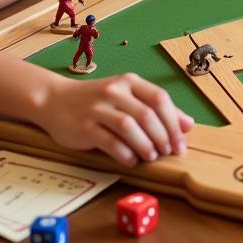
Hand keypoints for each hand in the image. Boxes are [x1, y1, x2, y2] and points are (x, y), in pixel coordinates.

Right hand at [36, 71, 193, 166]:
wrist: (55, 100)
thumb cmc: (97, 100)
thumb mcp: (127, 97)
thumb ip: (156, 109)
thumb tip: (188, 125)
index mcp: (129, 82)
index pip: (159, 98)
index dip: (174, 122)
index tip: (181, 142)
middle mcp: (115, 91)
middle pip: (147, 114)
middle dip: (163, 136)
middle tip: (168, 152)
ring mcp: (98, 108)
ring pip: (130, 127)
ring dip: (145, 145)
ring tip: (151, 156)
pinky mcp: (85, 126)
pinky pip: (109, 142)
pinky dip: (124, 154)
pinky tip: (131, 160)